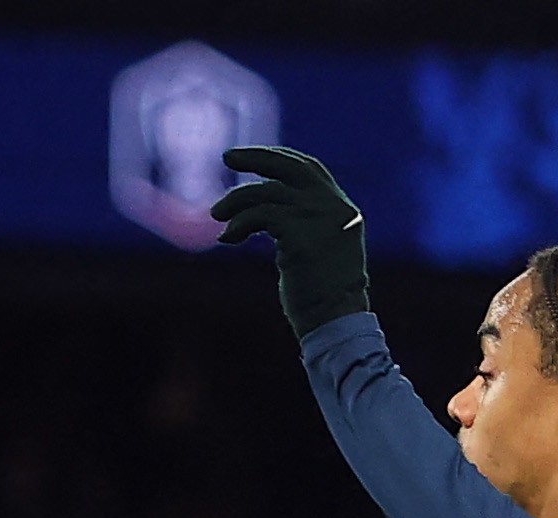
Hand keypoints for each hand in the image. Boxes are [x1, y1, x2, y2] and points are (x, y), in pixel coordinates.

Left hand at [211, 146, 372, 341]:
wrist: (335, 321)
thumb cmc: (322, 298)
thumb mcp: (319, 251)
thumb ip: (302, 226)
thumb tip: (266, 216)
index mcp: (340, 207)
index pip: (309, 169)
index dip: (279, 158)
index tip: (253, 158)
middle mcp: (333, 206)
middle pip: (290, 167)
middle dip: (256, 157)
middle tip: (227, 156)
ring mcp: (319, 218)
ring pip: (267, 193)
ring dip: (236, 199)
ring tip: (216, 214)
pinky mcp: (301, 236)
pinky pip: (261, 216)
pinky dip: (239, 223)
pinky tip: (228, 238)